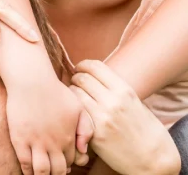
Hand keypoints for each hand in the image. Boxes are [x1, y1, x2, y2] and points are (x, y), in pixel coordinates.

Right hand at [6, 76, 81, 174]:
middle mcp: (53, 144)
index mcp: (68, 137)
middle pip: (58, 170)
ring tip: (40, 174)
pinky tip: (28, 169)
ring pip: (42, 171)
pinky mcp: (20, 138)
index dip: (67, 164)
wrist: (31, 80)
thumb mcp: (78, 106)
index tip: (62, 164)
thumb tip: (83, 150)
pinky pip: (25, 162)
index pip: (71, 161)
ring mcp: (36, 142)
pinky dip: (27, 170)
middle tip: (52, 172)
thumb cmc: (54, 90)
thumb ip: (85, 129)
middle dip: (57, 174)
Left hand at [71, 60, 179, 174]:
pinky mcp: (94, 132)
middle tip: (75, 83)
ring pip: (74, 93)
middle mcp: (113, 101)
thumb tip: (92, 75)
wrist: (153, 160)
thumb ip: (115, 89)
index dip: (83, 65)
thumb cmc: (144, 130)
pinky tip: (76, 112)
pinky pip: (76, 112)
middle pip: (82, 78)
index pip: (95, 66)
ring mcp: (102, 117)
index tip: (80, 68)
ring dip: (71, 92)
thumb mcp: (135, 102)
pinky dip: (73, 109)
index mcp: (125, 90)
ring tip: (75, 97)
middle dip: (76, 78)